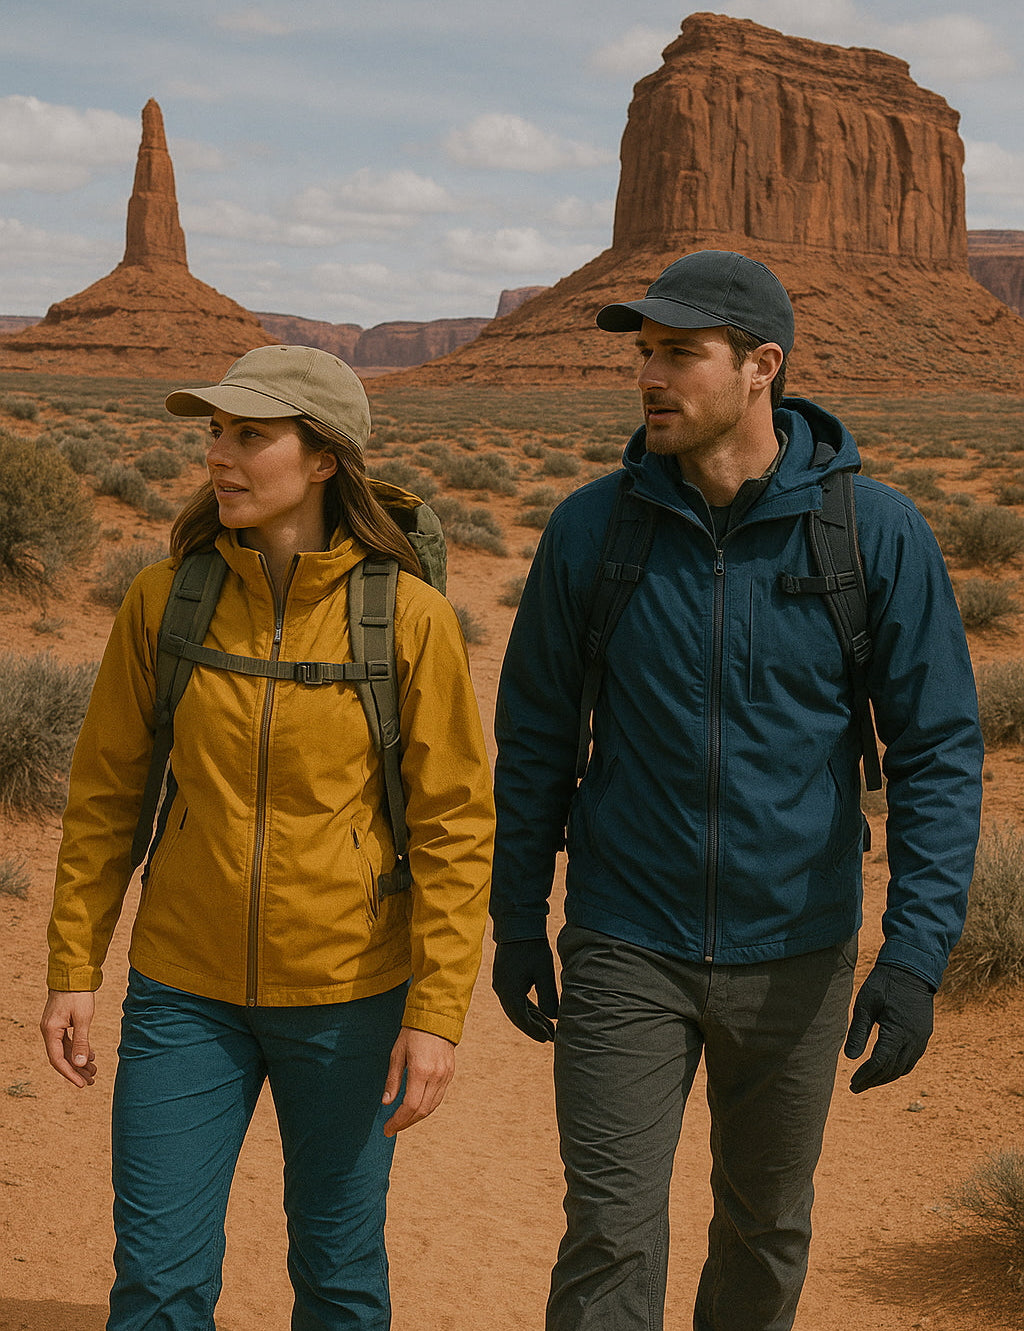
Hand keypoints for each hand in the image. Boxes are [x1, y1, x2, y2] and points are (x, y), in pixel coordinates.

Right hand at [40, 990, 96, 1086]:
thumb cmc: (79, 994)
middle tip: (92, 1080)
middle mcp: (49, 1031)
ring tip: (94, 1071)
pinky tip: (91, 1056)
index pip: (58, 1060)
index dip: (70, 1074)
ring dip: (79, 1061)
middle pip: (61, 1057)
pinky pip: (67, 1042)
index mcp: (51, 1031)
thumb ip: (81, 1042)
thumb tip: (79, 1064)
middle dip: (77, 1070)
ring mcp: (54, 1027)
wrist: (73, 974)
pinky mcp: (60, 1023)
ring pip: (65, 1050)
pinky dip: (78, 1049)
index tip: (82, 1084)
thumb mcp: (83, 1019)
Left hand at [382, 1026, 454, 1136]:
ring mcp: (445, 1076)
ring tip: (402, 1121)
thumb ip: (393, 1079)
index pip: (410, 1106)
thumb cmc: (412, 1033)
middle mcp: (436, 1076)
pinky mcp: (450, 1074)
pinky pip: (439, 1097)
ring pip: (432, 1107)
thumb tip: (386, 1102)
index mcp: (421, 1070)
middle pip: (422, 1110)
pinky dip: (427, 1107)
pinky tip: (416, 1108)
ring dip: (416, 1118)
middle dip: (406, 1123)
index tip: (387, 1128)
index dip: (398, 1120)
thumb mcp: (397, 1053)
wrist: (436, 1017)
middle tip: (392, 1128)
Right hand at [492, 938, 558, 1041]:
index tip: (549, 1038)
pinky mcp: (504, 978)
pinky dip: (527, 1007)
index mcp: (509, 991)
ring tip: (548, 1027)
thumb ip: (548, 997)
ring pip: (516, 1008)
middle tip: (550, 1037)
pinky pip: (515, 999)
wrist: (518, 926)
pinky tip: (539, 1013)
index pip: (522, 1019)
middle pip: (517, 1016)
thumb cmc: (532, 948)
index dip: (535, 1030)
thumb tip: (553, 1017)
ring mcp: (501, 984)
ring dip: (531, 1018)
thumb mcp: (544, 973)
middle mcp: (501, 990)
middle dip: (533, 1028)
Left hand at [844, 963, 933, 1093]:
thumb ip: (858, 1031)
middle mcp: (913, 1040)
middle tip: (856, 1087)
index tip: (852, 1084)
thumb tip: (850, 1058)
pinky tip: (886, 1068)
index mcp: (897, 1032)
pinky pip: (911, 1060)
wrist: (911, 968)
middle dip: (873, 1080)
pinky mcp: (924, 1034)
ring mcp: (921, 1038)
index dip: (865, 1075)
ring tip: (868, 1081)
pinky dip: (897, 1068)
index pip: (880, 1063)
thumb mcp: (865, 1004)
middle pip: (892, 1070)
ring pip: (903, 1068)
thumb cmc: (884, 983)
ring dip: (886, 1077)